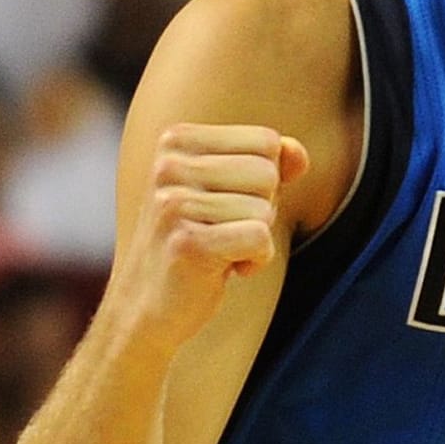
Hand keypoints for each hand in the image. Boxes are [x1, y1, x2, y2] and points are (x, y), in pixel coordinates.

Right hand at [116, 123, 309, 352]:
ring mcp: (174, 204)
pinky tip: (223, 269)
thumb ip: (269, 163)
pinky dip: (256, 261)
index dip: (265, 179)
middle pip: (268, 173)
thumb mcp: (230, 190)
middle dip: (263, 209)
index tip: (229, 204)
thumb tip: (299, 154)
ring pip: (265, 209)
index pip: (267, 140)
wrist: (145, 304)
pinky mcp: (187, 243)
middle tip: (224, 231)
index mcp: (177, 139)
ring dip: (256, 239)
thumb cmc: (196, 239)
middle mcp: (170, 165)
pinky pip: (260, 239)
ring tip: (218, 249)